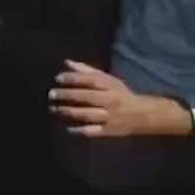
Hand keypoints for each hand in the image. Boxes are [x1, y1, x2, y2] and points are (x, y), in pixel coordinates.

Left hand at [49, 60, 193, 137]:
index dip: (73, 78)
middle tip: (51, 94)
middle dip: (67, 95)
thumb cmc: (121, 94)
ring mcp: (109, 117)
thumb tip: (67, 62)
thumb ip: (87, 71)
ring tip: (54, 109)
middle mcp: (110, 101)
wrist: (143, 115)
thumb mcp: (108, 80)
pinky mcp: (108, 131)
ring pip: (87, 114)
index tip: (57, 78)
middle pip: (86, 97)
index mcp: (110, 86)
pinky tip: (66, 128)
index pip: (90, 80)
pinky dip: (78, 130)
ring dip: (68, 112)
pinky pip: (92, 131)